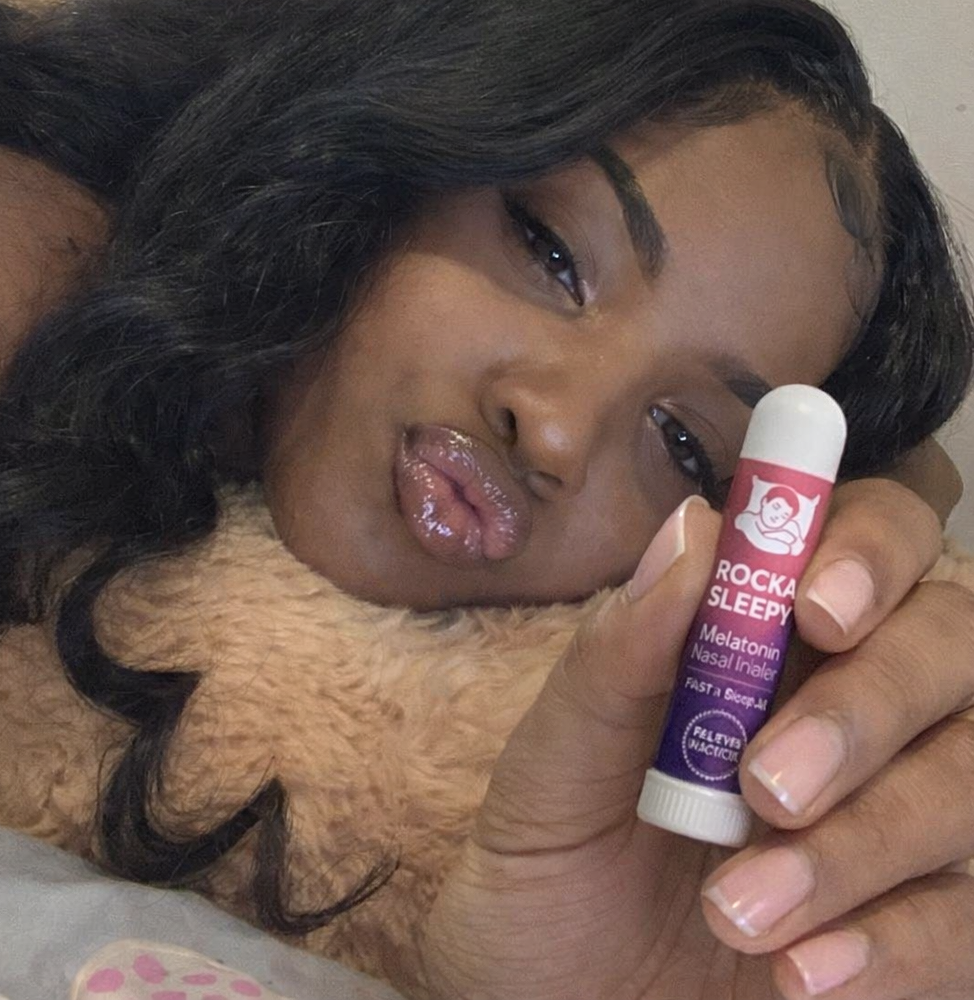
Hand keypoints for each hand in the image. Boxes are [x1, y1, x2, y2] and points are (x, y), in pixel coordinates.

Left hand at [416, 474, 973, 999]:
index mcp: (774, 638)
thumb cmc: (551, 874)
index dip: (869, 550)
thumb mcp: (554, 767)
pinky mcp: (929, 930)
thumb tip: (692, 528)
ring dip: (866, 843)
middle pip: (951, 644)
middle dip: (871, 704)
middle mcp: (863, 708)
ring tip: (736, 911)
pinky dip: (897, 943)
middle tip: (768, 784)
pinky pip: (969, 917)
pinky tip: (801, 977)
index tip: (815, 607)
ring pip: (970, 779)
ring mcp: (906, 818)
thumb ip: (618, 653)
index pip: (874, 537)